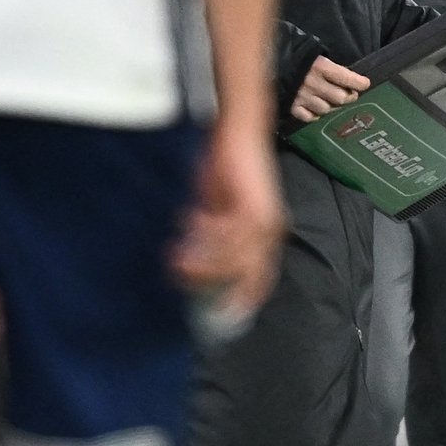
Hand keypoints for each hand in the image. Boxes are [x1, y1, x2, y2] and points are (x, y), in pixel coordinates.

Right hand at [174, 121, 284, 332]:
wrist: (240, 130)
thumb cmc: (227, 167)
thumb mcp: (218, 206)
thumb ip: (211, 232)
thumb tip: (191, 257)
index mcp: (266, 235)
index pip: (258, 280)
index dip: (240, 300)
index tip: (216, 315)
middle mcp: (270, 232)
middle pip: (247, 278)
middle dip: (213, 286)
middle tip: (182, 285)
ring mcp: (263, 221)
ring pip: (233, 260)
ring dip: (202, 262)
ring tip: (174, 258)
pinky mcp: (251, 206)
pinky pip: (227, 234)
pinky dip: (206, 233)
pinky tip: (188, 222)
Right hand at [290, 56, 370, 122]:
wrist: (263, 57)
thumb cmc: (291, 51)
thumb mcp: (312, 52)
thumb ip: (326, 65)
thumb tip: (343, 77)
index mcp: (320, 66)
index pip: (347, 78)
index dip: (359, 82)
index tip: (366, 84)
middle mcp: (313, 83)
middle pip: (340, 97)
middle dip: (349, 97)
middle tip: (351, 95)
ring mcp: (302, 96)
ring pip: (326, 109)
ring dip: (332, 106)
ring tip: (332, 102)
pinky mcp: (291, 106)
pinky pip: (308, 117)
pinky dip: (314, 115)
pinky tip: (316, 110)